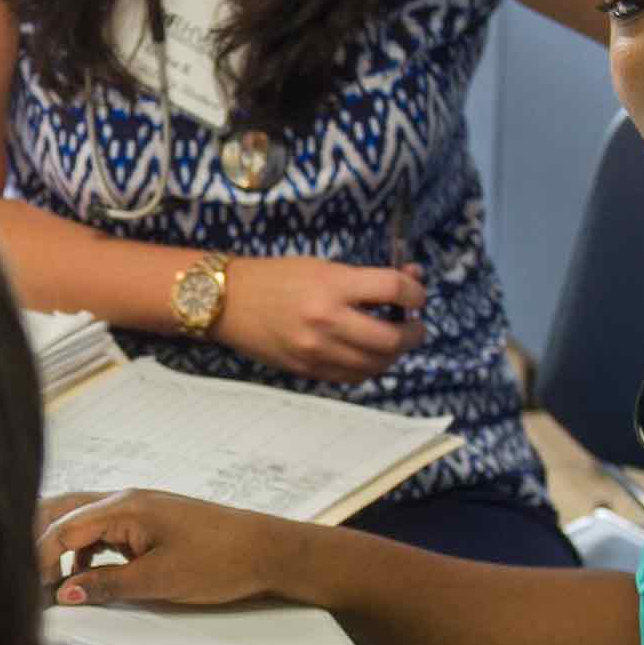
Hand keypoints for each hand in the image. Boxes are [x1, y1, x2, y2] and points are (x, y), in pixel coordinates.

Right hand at [37, 489, 304, 609]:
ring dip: (56, 547)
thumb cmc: (219, 560)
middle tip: (19, 579)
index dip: (36, 559)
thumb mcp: (160, 580)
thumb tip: (64, 594)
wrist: (266, 549)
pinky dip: (81, 553)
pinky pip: (99, 532)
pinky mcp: (144, 523)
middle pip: (60, 512)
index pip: (61, 528)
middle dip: (34, 543)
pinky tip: (82, 578)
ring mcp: (133, 509)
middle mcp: (122, 500)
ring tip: (42, 582)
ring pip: (77, 521)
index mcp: (123, 507)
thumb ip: (108, 585)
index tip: (25, 591)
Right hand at [218, 255, 425, 384]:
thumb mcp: (321, 267)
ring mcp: (317, 351)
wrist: (227, 301)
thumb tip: (408, 281)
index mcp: (331, 285)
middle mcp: (327, 321)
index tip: (416, 295)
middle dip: (414, 332)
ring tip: (391, 340)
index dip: (416, 292)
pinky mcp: (307, 370)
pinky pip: (353, 377)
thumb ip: (363, 280)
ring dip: (393, 354)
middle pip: (392, 338)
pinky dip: (368, 367)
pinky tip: (366, 354)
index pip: (394, 289)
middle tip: (414, 325)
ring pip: (377, 364)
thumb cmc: (274, 277)